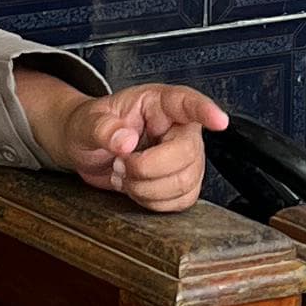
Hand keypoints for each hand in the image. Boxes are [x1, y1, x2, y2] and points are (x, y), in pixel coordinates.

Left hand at [24, 72, 227, 210]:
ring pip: (185, 182)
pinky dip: (153, 202)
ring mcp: (183, 157)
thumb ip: (102, 128)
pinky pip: (182, 201)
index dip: (205, 111)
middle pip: (186, 153)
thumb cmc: (90, 126)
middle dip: (147, 168)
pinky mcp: (181, 183)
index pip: (187, 102)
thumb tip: (125, 140)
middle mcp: (177, 128)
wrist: (86, 149)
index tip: (219, 121)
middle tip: (120, 164)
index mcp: (157, 104)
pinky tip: (135, 189)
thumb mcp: (85, 122)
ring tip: (124, 175)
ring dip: (147, 188)